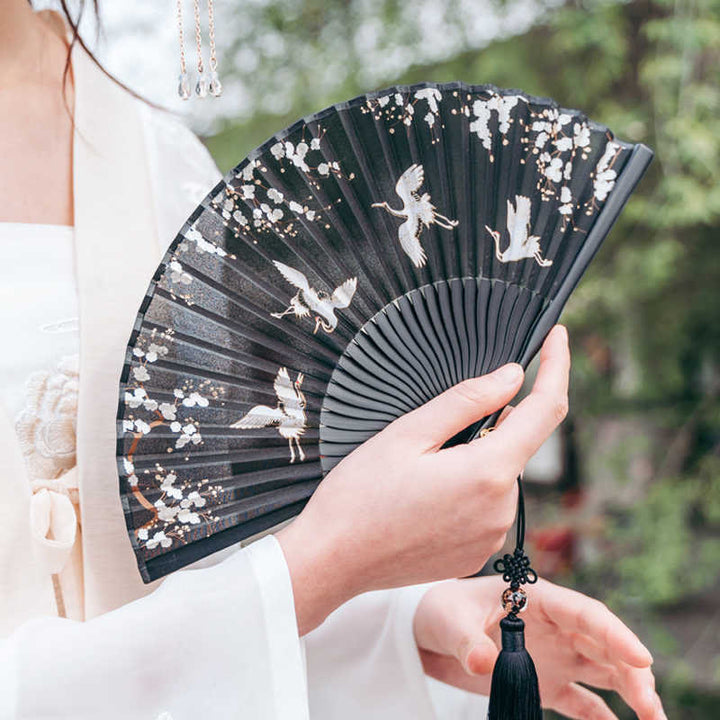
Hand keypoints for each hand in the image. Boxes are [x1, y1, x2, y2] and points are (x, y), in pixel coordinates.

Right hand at [278, 325, 570, 633]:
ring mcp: (491, 537)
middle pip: (516, 444)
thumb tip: (512, 376)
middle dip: (492, 424)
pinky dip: (468, 490)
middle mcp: (501, 509)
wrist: (333, 561)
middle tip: (434, 429)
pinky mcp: (476, 554)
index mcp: (488, 472)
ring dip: (476, 460)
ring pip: (499, 476)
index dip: (556, 367)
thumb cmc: (360, 495)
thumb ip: (467, 401)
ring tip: (418, 470)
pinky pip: (486, 507)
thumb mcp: (408, 433)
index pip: (545, 409)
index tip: (557, 336)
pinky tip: (423, 497)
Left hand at [414, 577, 666, 719]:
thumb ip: (467, 641)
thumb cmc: (442, 611)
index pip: (585, 613)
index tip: (641, 658)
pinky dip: (603, 716)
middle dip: (632, 671)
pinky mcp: (546, 682)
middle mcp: (555, 626)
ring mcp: (554, 655)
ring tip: (653, 718)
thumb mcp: (450, 621)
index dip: (615, 634)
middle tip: (649, 706)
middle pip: (604, 645)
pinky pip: (583, 701)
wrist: (428, 631)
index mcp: (538, 600)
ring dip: (630, 691)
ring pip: (604, 670)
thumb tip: (483, 663)